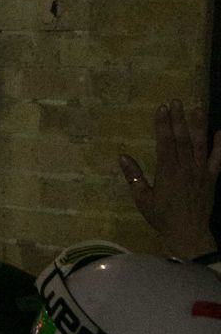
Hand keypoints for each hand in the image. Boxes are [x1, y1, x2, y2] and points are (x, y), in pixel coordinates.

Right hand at [119, 100, 220, 258]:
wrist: (189, 232)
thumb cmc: (162, 216)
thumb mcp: (142, 198)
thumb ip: (134, 176)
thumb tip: (122, 156)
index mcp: (167, 171)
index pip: (165, 142)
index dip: (163, 124)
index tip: (161, 108)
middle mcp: (185, 168)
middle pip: (182, 139)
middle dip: (179, 119)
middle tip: (176, 101)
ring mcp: (200, 172)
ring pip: (199, 144)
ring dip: (198, 125)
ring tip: (197, 107)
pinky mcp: (211, 178)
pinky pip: (216, 159)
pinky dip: (219, 146)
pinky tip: (220, 132)